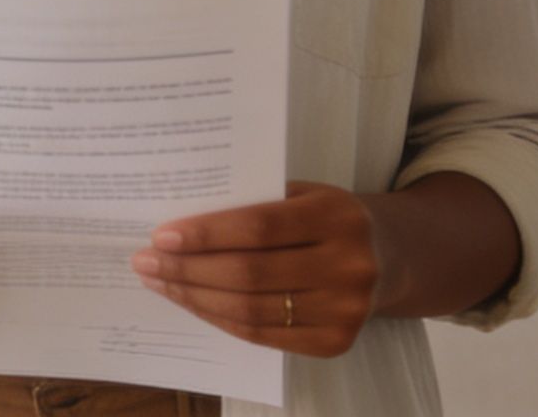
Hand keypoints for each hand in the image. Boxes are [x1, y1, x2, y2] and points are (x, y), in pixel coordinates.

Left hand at [130, 180, 383, 357]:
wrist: (391, 258)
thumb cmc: (327, 217)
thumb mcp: (303, 193)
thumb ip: (254, 202)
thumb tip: (180, 222)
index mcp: (337, 215)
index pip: (258, 227)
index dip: (206, 234)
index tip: (160, 236)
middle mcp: (348, 265)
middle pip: (249, 274)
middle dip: (187, 270)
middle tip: (145, 263)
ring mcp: (346, 310)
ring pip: (251, 310)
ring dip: (195, 298)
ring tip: (160, 283)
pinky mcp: (336, 343)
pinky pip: (263, 335)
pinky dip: (221, 319)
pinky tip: (194, 303)